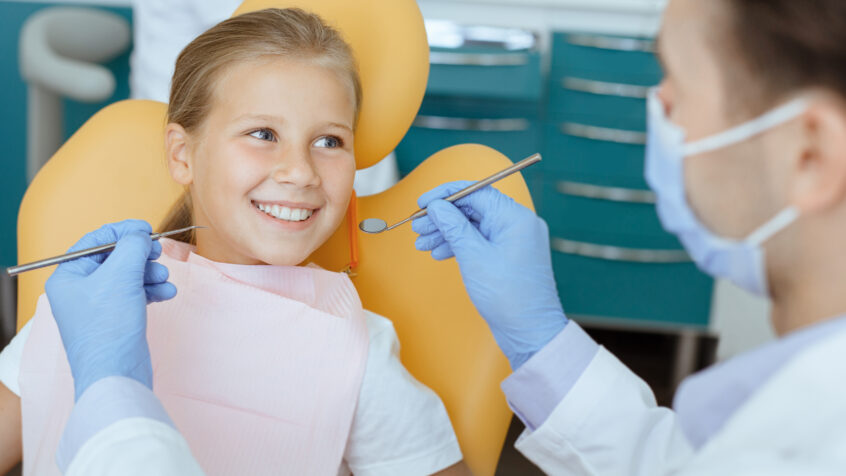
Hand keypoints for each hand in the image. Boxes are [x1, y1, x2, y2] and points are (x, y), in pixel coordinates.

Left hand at [45, 220, 176, 399]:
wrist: (117, 373)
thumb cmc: (108, 327)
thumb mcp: (121, 275)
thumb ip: (132, 246)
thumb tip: (140, 234)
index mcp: (68, 277)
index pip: (95, 241)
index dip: (123, 231)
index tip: (147, 228)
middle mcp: (80, 290)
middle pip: (114, 258)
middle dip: (140, 255)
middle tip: (158, 253)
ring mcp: (98, 307)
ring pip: (128, 276)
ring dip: (150, 273)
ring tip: (164, 279)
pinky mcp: (116, 320)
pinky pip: (136, 295)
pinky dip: (153, 291)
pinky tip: (167, 293)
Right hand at [413, 182, 567, 368]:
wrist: (530, 332)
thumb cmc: (508, 296)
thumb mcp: (474, 257)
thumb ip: (454, 227)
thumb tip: (437, 206)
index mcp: (515, 218)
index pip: (476, 192)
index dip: (445, 195)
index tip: (422, 203)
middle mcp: (518, 224)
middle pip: (473, 209)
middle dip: (443, 217)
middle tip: (417, 227)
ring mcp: (514, 240)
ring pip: (474, 226)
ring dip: (447, 232)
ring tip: (422, 243)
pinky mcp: (509, 256)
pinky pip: (480, 241)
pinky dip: (459, 245)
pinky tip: (439, 253)